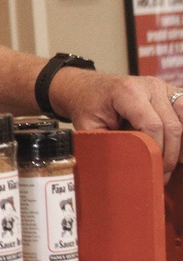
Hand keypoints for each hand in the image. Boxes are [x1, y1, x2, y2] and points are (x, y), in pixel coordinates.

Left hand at [50, 67, 180, 181]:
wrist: (88, 86)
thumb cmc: (88, 106)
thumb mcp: (88, 126)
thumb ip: (107, 143)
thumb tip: (125, 167)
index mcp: (127, 92)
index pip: (152, 125)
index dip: (155, 150)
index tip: (151, 168)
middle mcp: (149, 86)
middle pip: (173, 125)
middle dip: (170, 154)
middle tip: (162, 175)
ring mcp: (162, 86)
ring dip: (182, 145)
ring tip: (173, 165)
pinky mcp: (170, 91)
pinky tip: (180, 151)